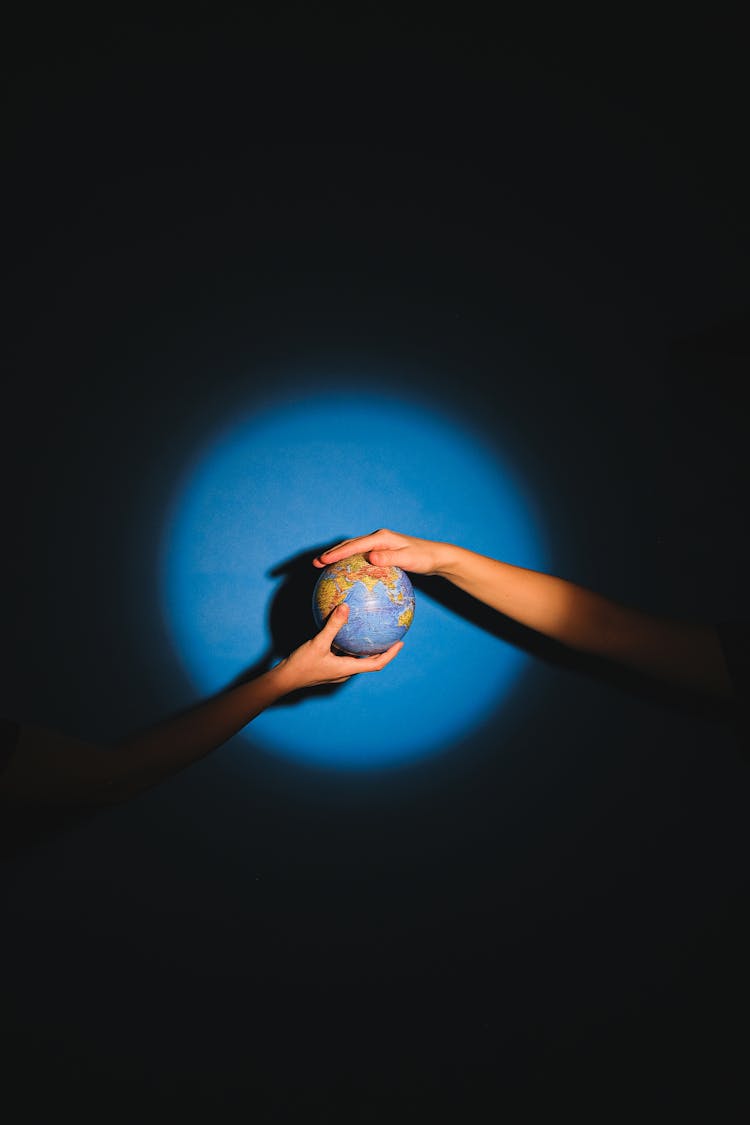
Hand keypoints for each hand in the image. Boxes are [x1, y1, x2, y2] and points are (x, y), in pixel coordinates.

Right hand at [275, 604, 402, 690]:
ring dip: (366, 648)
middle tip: (391, 636)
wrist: (284, 680)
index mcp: (347, 669)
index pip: (376, 664)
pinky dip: (348, 644)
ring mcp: (336, 670)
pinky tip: (345, 631)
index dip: (390, 654)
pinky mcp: (328, 666)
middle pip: (370, 662)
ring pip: (356, 658)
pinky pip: (343, 654)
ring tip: (372, 632)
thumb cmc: (301, 665)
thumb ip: (333, 625)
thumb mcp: (317, 643)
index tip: (401, 642)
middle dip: (382, 650)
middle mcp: (345, 671)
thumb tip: (346, 606)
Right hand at [313, 529, 452, 575]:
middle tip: (315, 563)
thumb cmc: (424, 558)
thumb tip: (371, 558)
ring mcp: (379, 545)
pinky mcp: (381, 553)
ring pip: (353, 550)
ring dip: (338, 558)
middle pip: (349, 545)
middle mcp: (377, 539)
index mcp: (381, 538)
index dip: (337, 553)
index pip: (354, 545)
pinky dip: (350, 564)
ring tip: (323, 568)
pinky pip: (361, 558)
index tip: (323, 560)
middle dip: (331, 553)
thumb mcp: (409, 560)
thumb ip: (390, 558)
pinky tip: (345, 577)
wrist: (436, 556)